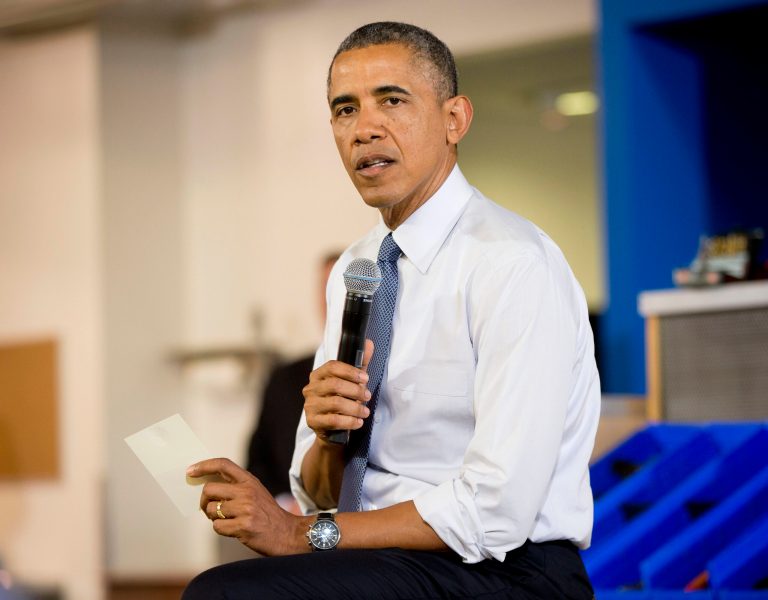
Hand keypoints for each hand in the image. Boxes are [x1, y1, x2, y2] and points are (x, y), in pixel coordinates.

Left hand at [188, 458, 309, 555]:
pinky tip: (233, 530)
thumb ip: (236, 487)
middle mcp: (247, 492)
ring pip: (210, 510)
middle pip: (209, 489)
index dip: (204, 465)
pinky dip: (221, 529)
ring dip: (213, 517)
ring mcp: (245, 509)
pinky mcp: (243, 527)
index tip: (190, 470)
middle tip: (208, 508)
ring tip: (226, 520)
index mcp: (250, 481)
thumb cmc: (267, 514)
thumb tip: (207, 488)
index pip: (223, 465)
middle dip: (203, 501)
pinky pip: (217, 526)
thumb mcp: (256, 492)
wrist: (287, 533)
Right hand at [302, 339, 373, 442]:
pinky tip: (358, 422)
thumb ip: (360, 363)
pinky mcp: (312, 421)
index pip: (332, 366)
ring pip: (336, 403)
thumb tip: (368, 343)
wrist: (332, 430)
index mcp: (318, 375)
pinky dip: (350, 421)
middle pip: (335, 385)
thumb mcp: (352, 382)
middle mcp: (311, 388)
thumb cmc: (342, 401)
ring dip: (355, 408)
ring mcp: (310, 405)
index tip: (365, 378)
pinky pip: (334, 421)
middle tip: (368, 396)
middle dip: (356, 390)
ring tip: (365, 411)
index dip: (350, 371)